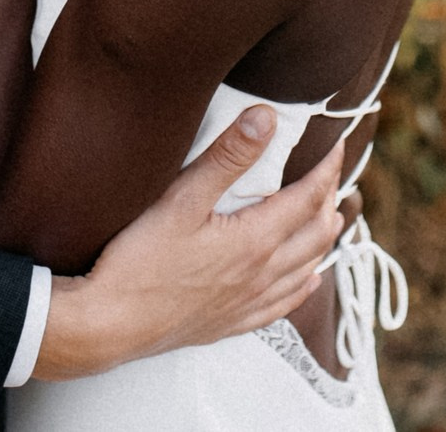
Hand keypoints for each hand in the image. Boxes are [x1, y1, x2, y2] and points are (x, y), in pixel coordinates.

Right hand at [33, 106, 348, 379]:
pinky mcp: (230, 323)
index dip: (328, 169)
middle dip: (329, 200)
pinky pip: (283, 305)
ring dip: (322, 240)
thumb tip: (267, 118)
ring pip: (306, 269)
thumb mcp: (181, 199)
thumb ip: (226, 157)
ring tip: (329, 217)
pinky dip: (303, 286)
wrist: (109, 326)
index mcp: (255, 240)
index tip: (336, 145)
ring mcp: (248, 303)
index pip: (309, 198)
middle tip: (330, 175)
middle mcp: (261, 274)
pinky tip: (309, 280)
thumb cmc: (139, 261)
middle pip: (316, 234)